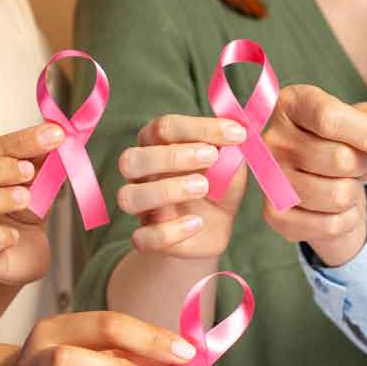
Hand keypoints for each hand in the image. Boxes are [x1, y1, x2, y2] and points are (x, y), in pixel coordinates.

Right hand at [116, 115, 247, 257]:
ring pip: (129, 197)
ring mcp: (141, 207)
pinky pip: (142, 238)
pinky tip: (197, 223)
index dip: (199, 127)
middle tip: (212, 156)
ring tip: (203, 187)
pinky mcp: (147, 238)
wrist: (210, 230)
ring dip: (166, 190)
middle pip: (132, 158)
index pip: (165, 127)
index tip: (237, 134)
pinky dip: (169, 232)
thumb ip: (231, 153)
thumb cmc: (217, 186)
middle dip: (172, 156)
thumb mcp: (230, 167)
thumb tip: (236, 137)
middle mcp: (141, 174)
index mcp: (157, 145)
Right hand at [261, 85, 366, 265]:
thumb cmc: (342, 139)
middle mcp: (272, 139)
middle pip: (340, 159)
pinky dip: (346, 219)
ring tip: (344, 182)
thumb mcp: (362, 118)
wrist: (317, 176)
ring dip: (354, 193)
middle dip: (364, 165)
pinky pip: (331, 224)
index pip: (330, 118)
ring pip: (338, 195)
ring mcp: (270, 179)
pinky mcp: (274, 214)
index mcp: (292, 103)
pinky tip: (335, 206)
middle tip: (359, 162)